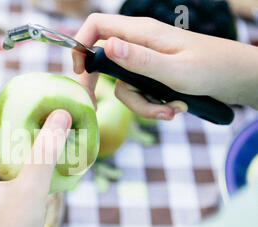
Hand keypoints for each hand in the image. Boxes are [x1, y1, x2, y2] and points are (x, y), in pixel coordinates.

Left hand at [0, 107, 70, 226]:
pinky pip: (3, 179)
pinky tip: (40, 172)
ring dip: (17, 150)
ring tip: (41, 142)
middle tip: (36, 121)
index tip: (19, 103)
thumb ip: (45, 150)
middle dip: (10, 130)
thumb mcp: (31, 188)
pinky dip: (19, 169)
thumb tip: (60, 115)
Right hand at [73, 14, 257, 119]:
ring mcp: (147, 60)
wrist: (239, 79)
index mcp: (142, 32)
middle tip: (97, 105)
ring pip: (124, 85)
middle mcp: (140, 43)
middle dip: (101, 86)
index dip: (80, 44)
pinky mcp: (154, 75)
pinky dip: (153, 107)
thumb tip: (105, 47)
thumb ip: (138, 60)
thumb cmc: (213, 69)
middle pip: (103, 61)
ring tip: (170, 111)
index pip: (97, 25)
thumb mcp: (174, 70)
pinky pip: (140, 93)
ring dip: (141, 105)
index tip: (78, 72)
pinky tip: (175, 109)